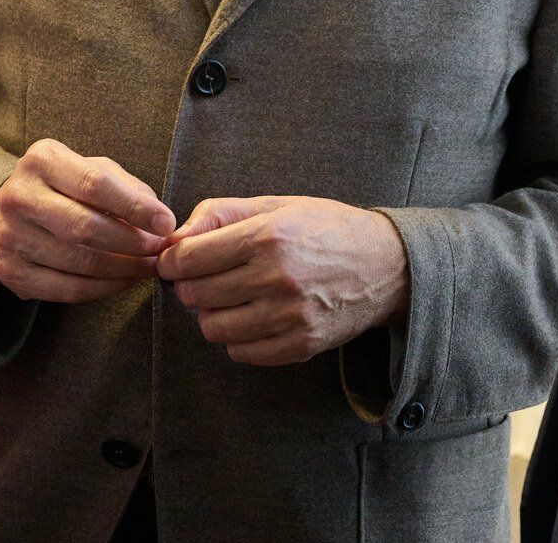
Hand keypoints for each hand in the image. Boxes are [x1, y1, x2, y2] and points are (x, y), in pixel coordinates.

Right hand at [0, 138, 176, 302]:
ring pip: (80, 263)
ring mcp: (10, 236)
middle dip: (133, 243)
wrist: (5, 211)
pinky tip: (124, 280)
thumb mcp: (89, 169)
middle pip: (86, 227)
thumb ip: (126, 187)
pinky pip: (68, 289)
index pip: (94, 184)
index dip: (136, 207)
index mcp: (42, 161)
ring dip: (124, 270)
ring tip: (148, 267)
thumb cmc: (61, 187)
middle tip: (160, 250)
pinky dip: (104, 288)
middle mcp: (19, 196)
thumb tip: (161, 221)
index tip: (167, 223)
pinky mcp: (11, 271)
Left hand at [156, 195, 409, 364]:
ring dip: (212, 314)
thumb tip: (174, 237)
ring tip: (231, 298)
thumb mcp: (275, 204)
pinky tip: (252, 317)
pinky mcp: (300, 345)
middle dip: (190, 286)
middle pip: (195, 295)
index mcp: (267, 237)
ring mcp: (290, 316)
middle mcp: (277, 278)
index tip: (176, 261)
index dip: (172, 261)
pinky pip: (241, 353)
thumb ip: (220, 214)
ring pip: (213, 329)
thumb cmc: (325, 228)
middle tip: (206, 277)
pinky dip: (237, 338)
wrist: (386, 264)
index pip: (188, 259)